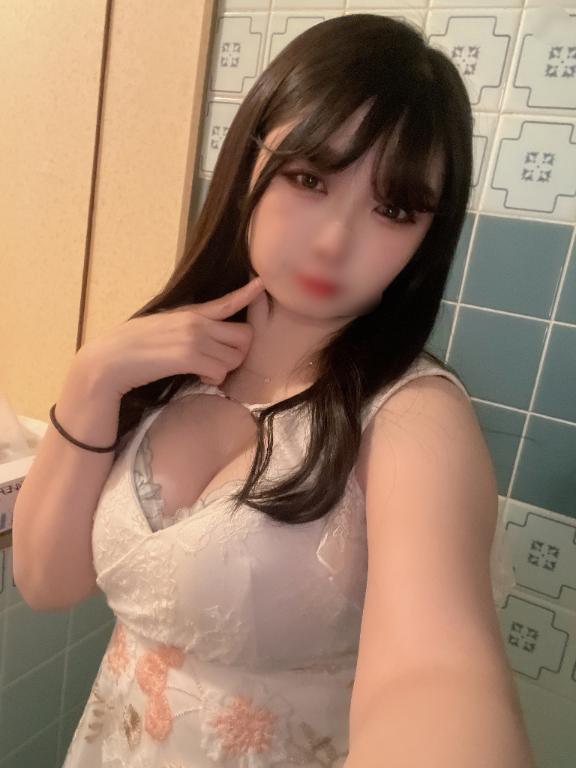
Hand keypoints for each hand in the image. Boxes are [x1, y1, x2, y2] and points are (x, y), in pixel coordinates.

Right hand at [74, 276, 265, 396]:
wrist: (110, 361)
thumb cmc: (132, 347)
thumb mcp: (162, 326)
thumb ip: (186, 325)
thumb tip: (203, 334)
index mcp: (190, 313)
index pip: (226, 302)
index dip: (247, 293)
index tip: (261, 283)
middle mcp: (196, 322)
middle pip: (244, 336)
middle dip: (239, 352)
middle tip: (222, 360)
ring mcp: (193, 338)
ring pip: (235, 357)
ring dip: (225, 369)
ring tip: (207, 372)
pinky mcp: (188, 357)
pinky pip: (220, 371)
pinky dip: (214, 379)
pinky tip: (201, 378)